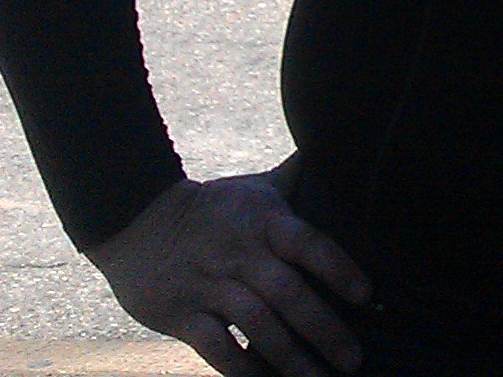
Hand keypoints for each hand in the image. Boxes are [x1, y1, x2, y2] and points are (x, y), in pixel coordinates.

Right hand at [86, 171, 371, 376]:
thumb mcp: (254, 188)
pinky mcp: (181, 313)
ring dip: (289, 357)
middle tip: (354, 360)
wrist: (135, 219)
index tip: (367, 295)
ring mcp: (209, 286)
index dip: (339, 268)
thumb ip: (296, 177)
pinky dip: (240, 368)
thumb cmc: (211, 207)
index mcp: (266, 224)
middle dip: (324, 329)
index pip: (310, 244)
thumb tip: (332, 148)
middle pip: (288, 294)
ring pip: (256, 325)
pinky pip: (215, 346)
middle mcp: (241, 255)